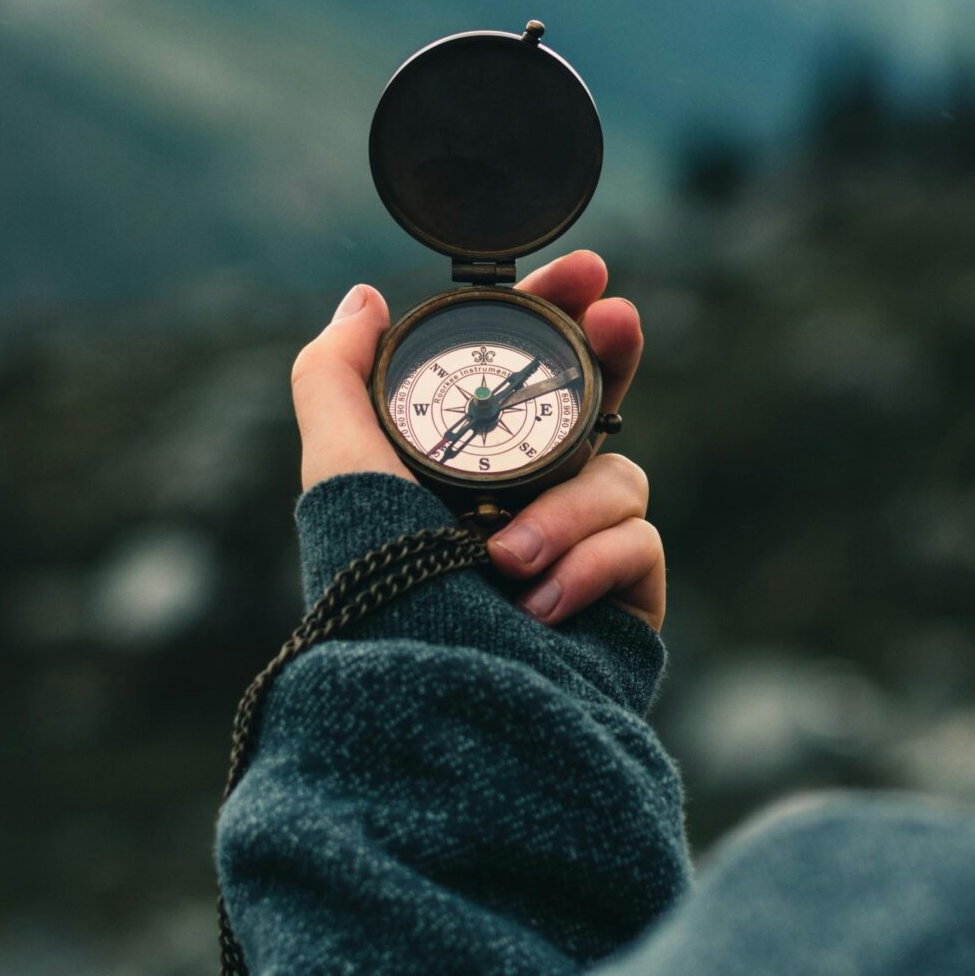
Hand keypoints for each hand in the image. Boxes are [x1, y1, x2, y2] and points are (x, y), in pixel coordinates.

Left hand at [289, 249, 659, 628]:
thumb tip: (363, 297)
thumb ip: (335, 376)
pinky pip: (638, 543)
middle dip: (612, 355)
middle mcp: (525, 505)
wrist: (435, 706)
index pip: (525, 375)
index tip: (585, 269)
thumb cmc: (380, 592)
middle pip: (596, 406)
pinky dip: (589, 565)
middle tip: (618, 317)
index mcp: (465, 470)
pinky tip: (540, 605)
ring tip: (507, 561)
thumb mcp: (338, 471)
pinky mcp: (623, 603)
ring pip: (616, 476)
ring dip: (565, 509)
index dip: (559, 315)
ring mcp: (578, 554)